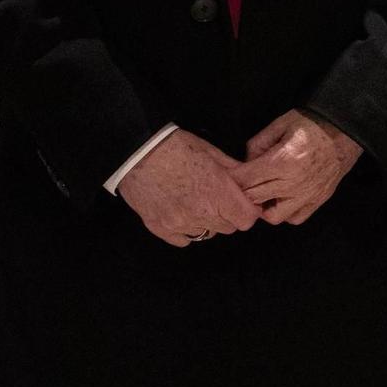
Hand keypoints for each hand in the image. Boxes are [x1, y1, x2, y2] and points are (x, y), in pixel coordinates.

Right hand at [117, 129, 262, 246]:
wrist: (137, 153)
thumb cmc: (176, 147)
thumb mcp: (212, 153)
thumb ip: (235, 171)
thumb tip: (250, 181)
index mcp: (218, 193)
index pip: (247, 219)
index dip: (248, 210)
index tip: (243, 202)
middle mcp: (201, 213)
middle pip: (228, 227)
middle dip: (228, 214)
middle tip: (217, 197)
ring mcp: (179, 223)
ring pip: (207, 234)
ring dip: (207, 222)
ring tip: (196, 202)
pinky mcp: (160, 229)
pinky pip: (184, 239)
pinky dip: (186, 229)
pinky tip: (181, 211)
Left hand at [232, 110, 362, 225]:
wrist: (346, 130)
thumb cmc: (313, 124)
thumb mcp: (281, 124)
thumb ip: (258, 143)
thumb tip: (246, 161)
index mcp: (282, 161)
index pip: (246, 180)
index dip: (233, 178)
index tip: (229, 174)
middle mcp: (293, 183)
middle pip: (254, 198)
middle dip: (243, 192)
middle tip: (243, 183)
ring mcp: (307, 194)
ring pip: (274, 216)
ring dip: (264, 206)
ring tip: (264, 193)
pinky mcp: (318, 200)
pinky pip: (296, 218)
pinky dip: (286, 212)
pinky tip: (283, 198)